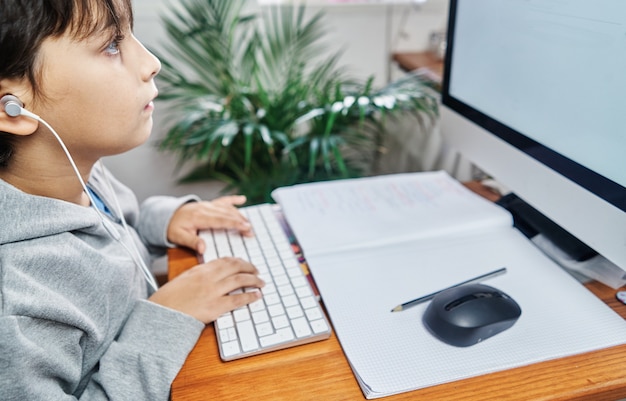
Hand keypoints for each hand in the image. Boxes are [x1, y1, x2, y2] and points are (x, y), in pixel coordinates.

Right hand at [148, 257, 263, 323]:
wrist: (161, 314)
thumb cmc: (168, 299)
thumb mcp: (183, 280)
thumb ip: (198, 275)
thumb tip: (212, 275)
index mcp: (200, 269)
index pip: (224, 261)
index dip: (238, 261)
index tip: (244, 264)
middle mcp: (208, 277)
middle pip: (235, 267)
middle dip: (249, 268)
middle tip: (257, 271)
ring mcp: (213, 291)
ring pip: (239, 281)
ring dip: (253, 280)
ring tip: (261, 282)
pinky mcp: (215, 307)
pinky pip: (237, 299)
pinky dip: (249, 296)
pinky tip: (257, 296)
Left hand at [167, 195, 252, 252]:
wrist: (166, 216)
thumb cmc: (173, 228)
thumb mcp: (178, 237)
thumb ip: (191, 242)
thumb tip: (202, 249)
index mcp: (199, 216)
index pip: (220, 220)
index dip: (234, 223)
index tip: (245, 227)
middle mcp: (205, 208)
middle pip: (227, 214)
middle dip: (240, 221)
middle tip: (251, 230)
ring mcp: (208, 205)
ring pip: (227, 208)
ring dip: (239, 214)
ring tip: (249, 224)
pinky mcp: (209, 204)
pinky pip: (222, 200)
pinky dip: (233, 199)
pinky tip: (242, 198)